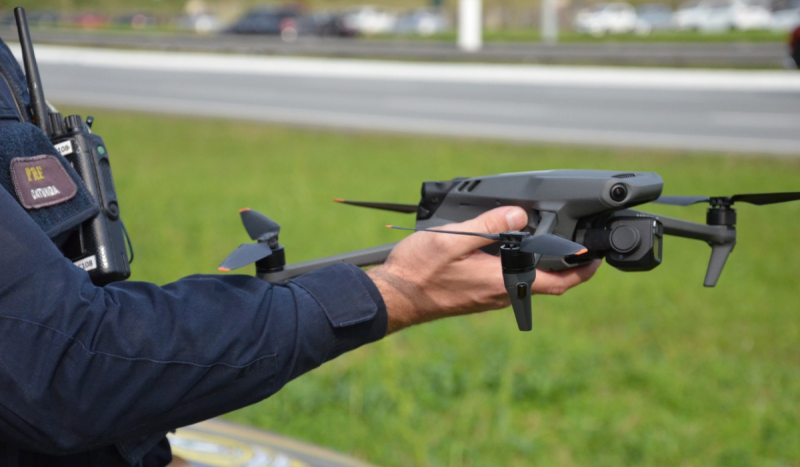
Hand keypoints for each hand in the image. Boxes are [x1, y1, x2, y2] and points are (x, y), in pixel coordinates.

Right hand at [367, 207, 601, 333]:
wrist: (394, 297)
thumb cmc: (418, 271)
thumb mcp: (452, 240)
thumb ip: (487, 226)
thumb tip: (519, 215)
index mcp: (501, 282)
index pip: (556, 282)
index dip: (582, 272)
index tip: (597, 259)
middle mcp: (500, 294)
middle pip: (544, 280)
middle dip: (563, 263)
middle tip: (575, 240)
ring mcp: (489, 297)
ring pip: (525, 279)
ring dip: (538, 262)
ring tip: (541, 236)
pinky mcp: (477, 295)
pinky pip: (507, 280)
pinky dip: (517, 264)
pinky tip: (506, 246)